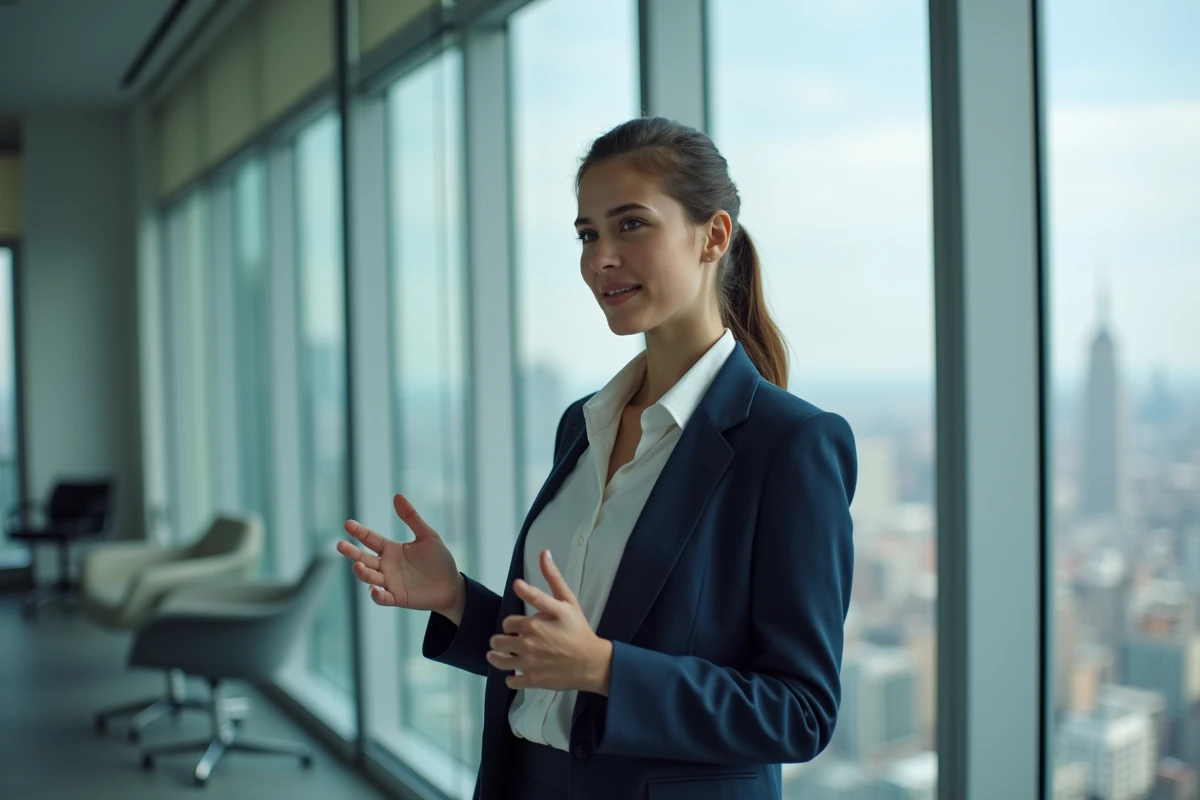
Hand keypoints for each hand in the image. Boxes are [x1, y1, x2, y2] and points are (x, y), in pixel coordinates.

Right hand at [336, 494, 461, 612]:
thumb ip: (412, 518)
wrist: (452, 585)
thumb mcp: (427, 536)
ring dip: (362, 572)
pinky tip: (374, 589)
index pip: (370, 539)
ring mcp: (390, 582)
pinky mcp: (397, 597)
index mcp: (391, 549)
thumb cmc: (439, 559)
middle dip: (351, 552)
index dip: (359, 532)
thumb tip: (397, 495)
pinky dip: (377, 595)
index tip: (348, 524)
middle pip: (363, 558)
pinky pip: (382, 598)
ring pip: (369, 577)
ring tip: (358, 565)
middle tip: (340, 545)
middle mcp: (386, 565)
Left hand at [486, 549, 613, 694]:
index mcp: (538, 620)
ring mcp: (530, 661)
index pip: (512, 616)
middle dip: (503, 637)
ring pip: (498, 659)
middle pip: (499, 638)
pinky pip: (510, 679)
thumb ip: (553, 578)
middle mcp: (530, 640)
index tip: (516, 592)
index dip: (515, 606)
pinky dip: (511, 676)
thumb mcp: (568, 602)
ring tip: (502, 654)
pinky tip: (517, 670)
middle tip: (511, 638)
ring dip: (497, 656)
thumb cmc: (579, 630)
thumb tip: (543, 553)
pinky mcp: (532, 679)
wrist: (593, 662)